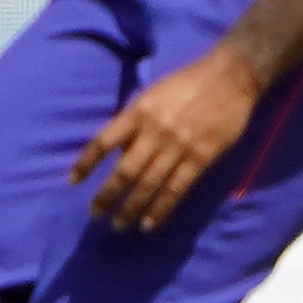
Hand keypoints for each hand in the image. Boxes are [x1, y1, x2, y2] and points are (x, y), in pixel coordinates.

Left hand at [71, 46, 262, 231]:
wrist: (230, 77)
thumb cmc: (186, 83)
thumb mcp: (151, 94)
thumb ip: (134, 121)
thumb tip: (117, 150)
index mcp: (137, 113)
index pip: (103, 142)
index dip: (85, 163)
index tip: (72, 181)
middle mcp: (155, 132)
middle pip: (125, 171)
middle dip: (107, 195)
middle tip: (95, 214)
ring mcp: (179, 146)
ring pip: (149, 185)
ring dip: (131, 208)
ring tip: (119, 225)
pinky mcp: (202, 158)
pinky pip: (177, 189)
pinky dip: (161, 209)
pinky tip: (149, 223)